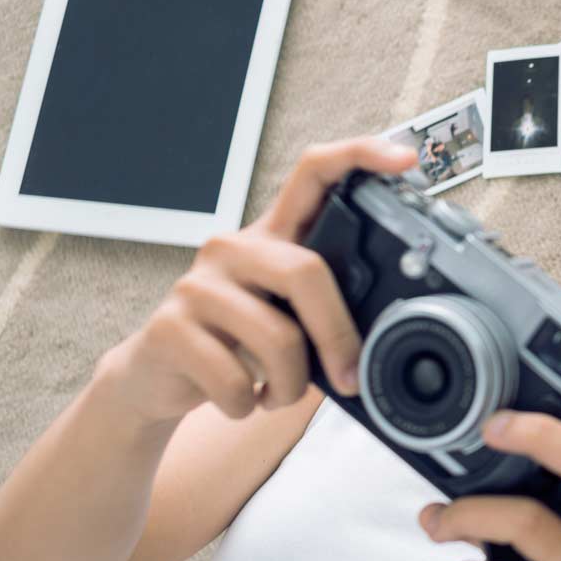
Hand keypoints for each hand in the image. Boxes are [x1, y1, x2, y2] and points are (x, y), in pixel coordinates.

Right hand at [100, 137, 419, 424]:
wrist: (155, 378)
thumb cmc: (239, 344)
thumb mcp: (288, 317)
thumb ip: (326, 309)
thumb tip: (385, 335)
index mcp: (273, 236)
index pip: (314, 173)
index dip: (359, 157)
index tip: (405, 159)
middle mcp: (234, 247)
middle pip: (306, 272)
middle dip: (337, 335)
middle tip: (349, 378)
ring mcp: (197, 284)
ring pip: (278, 337)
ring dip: (291, 386)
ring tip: (280, 393)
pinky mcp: (168, 327)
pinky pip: (234, 378)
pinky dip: (249, 403)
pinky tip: (243, 398)